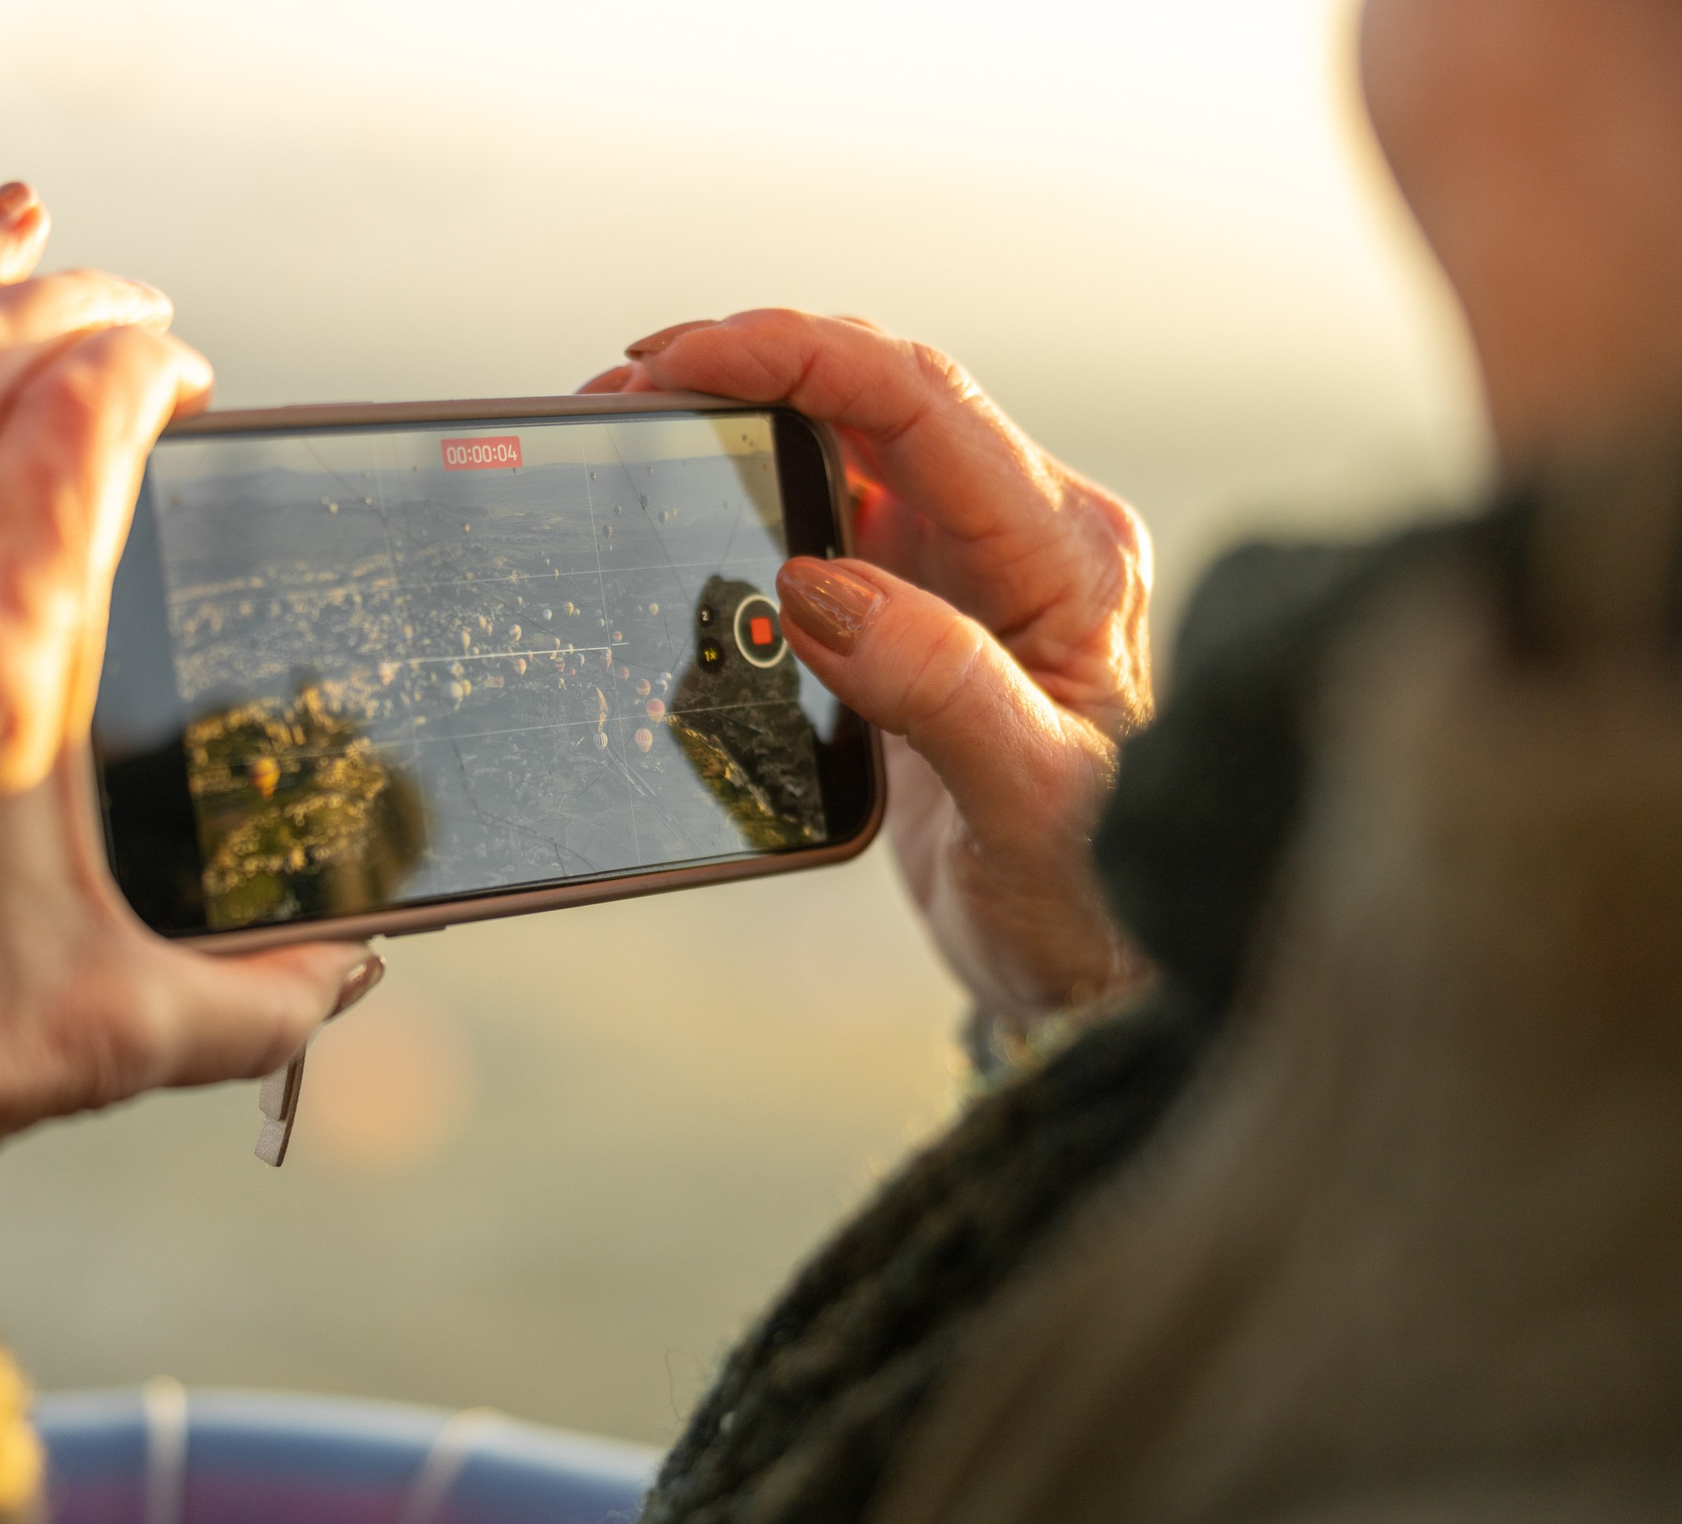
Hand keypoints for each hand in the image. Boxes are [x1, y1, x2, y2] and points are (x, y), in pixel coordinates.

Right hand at [587, 313, 1151, 1024]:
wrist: (1099, 970)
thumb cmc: (1094, 894)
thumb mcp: (1027, 805)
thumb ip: (940, 687)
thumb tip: (819, 585)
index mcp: (1065, 556)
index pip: (922, 401)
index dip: (794, 356)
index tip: (682, 361)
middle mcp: (1023, 540)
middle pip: (874, 398)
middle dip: (745, 371)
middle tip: (622, 393)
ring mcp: (969, 575)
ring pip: (844, 450)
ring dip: (741, 427)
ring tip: (636, 433)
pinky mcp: (922, 619)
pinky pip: (828, 524)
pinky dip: (749, 502)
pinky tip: (688, 515)